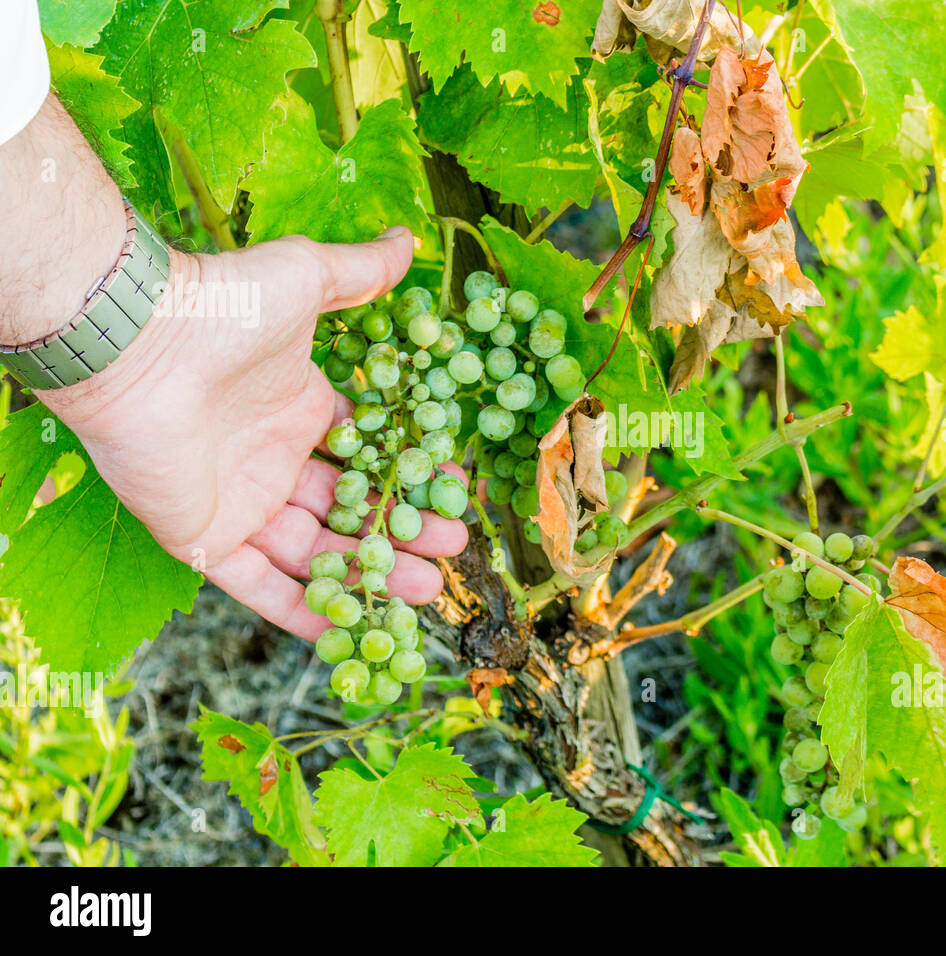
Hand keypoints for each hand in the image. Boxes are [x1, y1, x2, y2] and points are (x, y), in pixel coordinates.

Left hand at [38, 226, 467, 638]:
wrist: (143, 344)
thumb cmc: (225, 307)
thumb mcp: (307, 279)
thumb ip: (361, 272)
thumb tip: (407, 240)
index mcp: (300, 409)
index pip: (367, 455)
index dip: (411, 476)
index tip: (456, 493)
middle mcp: (271, 460)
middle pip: (349, 511)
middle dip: (403, 534)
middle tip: (452, 551)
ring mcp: (238, 503)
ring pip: (315, 553)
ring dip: (370, 575)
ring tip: (428, 590)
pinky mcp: (202, 539)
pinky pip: (257, 586)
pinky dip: (300, 611)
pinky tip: (349, 630)